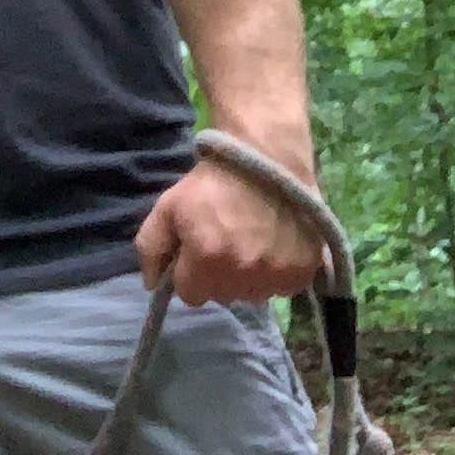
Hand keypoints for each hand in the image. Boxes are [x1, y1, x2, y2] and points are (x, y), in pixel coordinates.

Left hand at [137, 153, 324, 307]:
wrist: (265, 158)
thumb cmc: (212, 183)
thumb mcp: (167, 207)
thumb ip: (151, 248)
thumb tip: (152, 285)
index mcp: (206, 257)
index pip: (190, 295)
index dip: (190, 274)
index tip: (197, 254)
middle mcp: (243, 272)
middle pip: (223, 295)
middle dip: (218, 276)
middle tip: (224, 244)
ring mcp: (276, 273)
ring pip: (253, 294)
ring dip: (248, 277)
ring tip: (250, 244)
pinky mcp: (303, 270)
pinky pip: (282, 289)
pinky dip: (276, 274)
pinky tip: (272, 248)